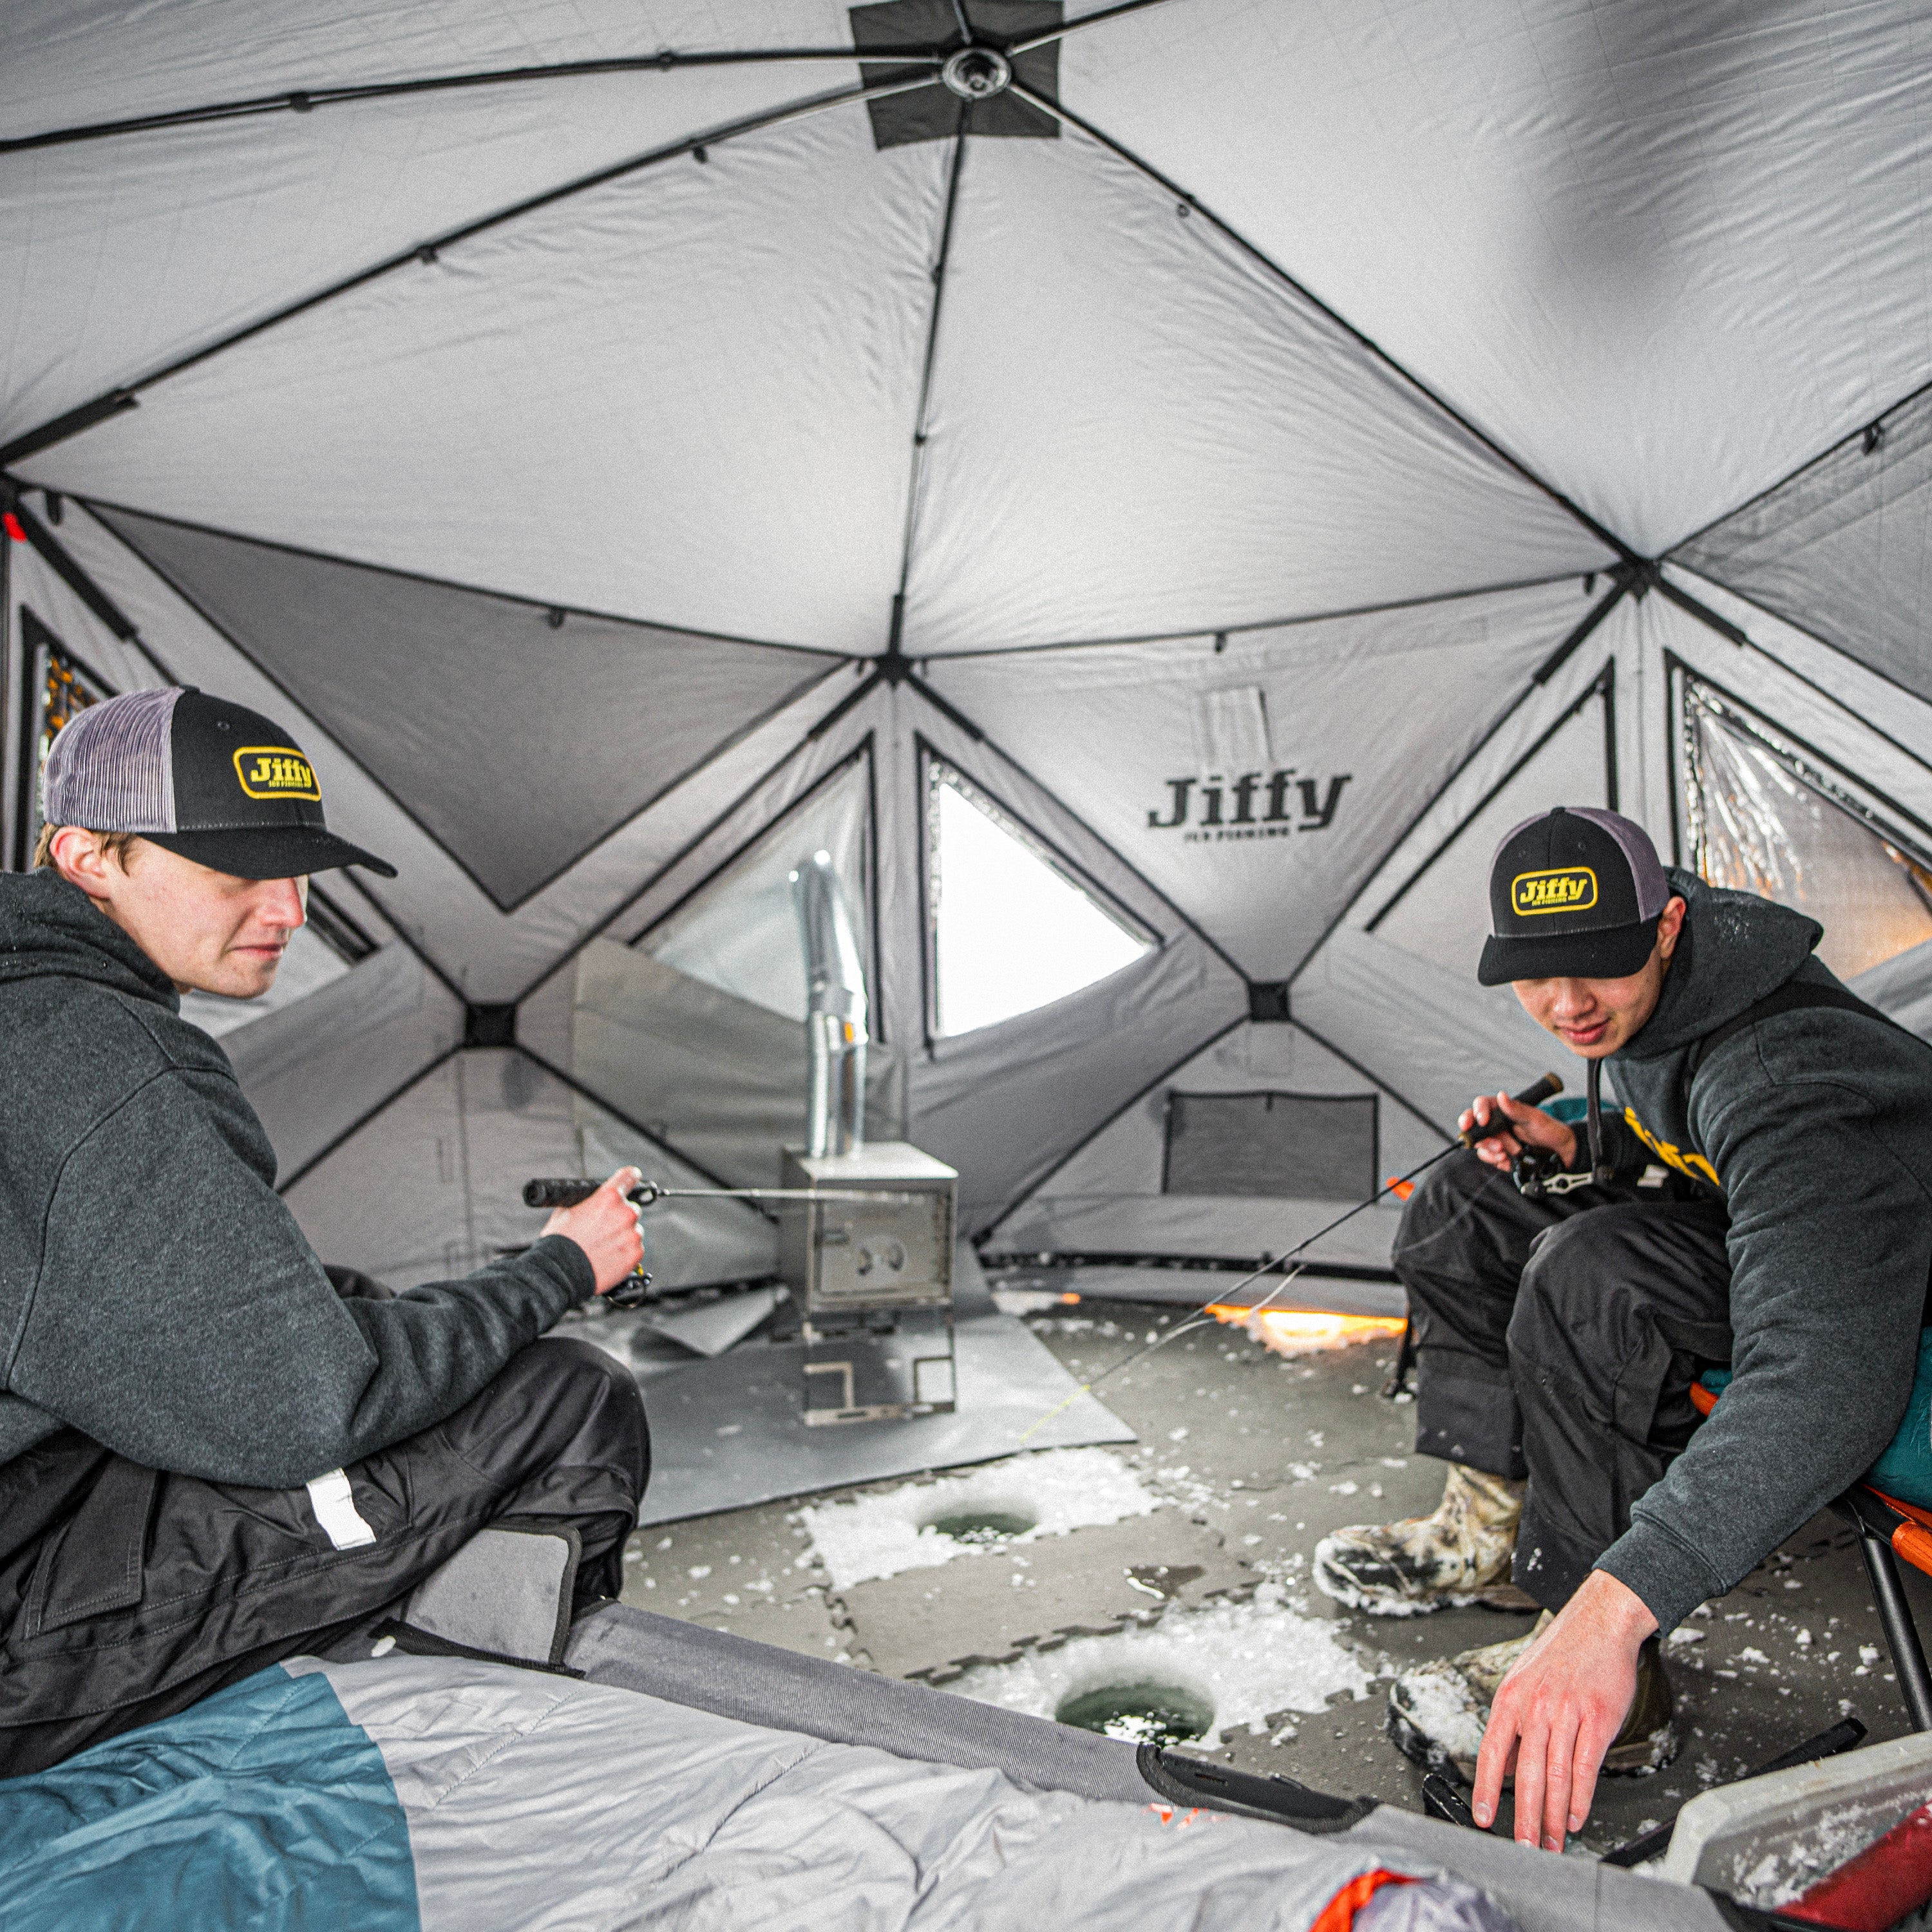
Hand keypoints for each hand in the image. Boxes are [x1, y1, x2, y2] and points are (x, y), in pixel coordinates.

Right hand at [542, 1167, 644, 1294]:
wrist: (561, 1271)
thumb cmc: (560, 1241)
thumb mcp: (566, 1211)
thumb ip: (585, 1202)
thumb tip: (589, 1200)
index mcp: (609, 1197)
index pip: (629, 1176)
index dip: (630, 1176)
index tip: (632, 1178)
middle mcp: (625, 1213)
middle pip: (631, 1209)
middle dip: (620, 1216)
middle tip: (603, 1229)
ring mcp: (632, 1234)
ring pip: (633, 1230)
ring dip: (623, 1236)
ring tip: (602, 1247)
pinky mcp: (636, 1253)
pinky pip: (635, 1248)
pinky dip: (625, 1252)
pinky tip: (608, 1257)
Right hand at [1460, 1090, 1577, 1173]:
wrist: (1560, 1153)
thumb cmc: (1551, 1131)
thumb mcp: (1536, 1119)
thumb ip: (1517, 1109)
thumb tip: (1501, 1096)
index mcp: (1504, 1110)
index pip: (1482, 1105)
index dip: (1477, 1112)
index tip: (1482, 1121)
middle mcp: (1497, 1123)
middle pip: (1475, 1127)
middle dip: (1482, 1138)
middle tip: (1497, 1146)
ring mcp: (1498, 1139)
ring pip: (1480, 1144)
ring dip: (1491, 1152)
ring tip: (1506, 1155)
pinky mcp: (1500, 1153)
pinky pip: (1489, 1158)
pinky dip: (1497, 1161)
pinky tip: (1508, 1161)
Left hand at [1472, 1570, 1657, 1848]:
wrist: (1599, 1622)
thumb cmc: (1562, 1653)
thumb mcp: (1522, 1681)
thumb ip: (1513, 1726)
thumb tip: (1503, 1768)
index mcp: (1510, 1698)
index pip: (1490, 1751)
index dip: (1485, 1788)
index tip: (1482, 1817)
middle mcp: (1534, 1706)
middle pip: (1524, 1773)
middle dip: (1523, 1816)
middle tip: (1523, 1846)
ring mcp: (1565, 1712)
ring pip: (1555, 1775)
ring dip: (1553, 1816)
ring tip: (1551, 1842)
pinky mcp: (1596, 1718)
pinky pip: (1584, 1766)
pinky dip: (1579, 1797)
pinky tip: (1574, 1817)